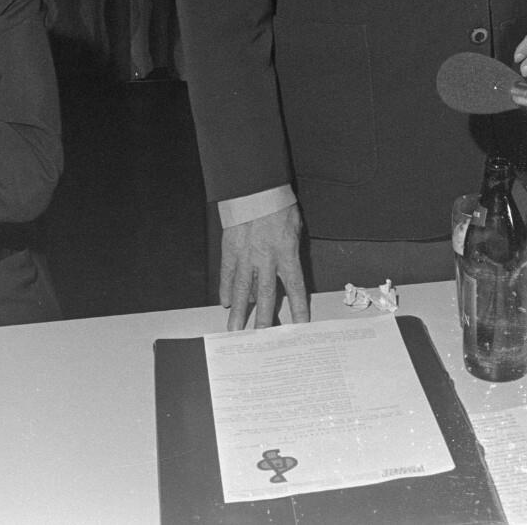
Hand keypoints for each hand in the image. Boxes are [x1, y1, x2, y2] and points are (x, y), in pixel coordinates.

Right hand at [220, 204, 309, 330]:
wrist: (255, 188)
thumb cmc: (279, 205)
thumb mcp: (295, 227)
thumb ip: (291, 251)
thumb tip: (284, 271)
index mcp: (286, 253)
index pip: (294, 287)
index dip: (298, 308)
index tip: (300, 326)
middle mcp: (266, 259)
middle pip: (267, 294)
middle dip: (265, 318)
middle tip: (261, 338)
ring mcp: (246, 255)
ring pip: (243, 289)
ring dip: (240, 311)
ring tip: (235, 330)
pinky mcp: (230, 249)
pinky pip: (227, 273)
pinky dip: (226, 289)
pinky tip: (226, 302)